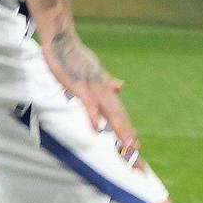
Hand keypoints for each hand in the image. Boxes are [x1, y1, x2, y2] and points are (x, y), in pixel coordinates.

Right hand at [41, 28, 136, 157]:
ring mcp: (93, 88)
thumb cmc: (76, 57)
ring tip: (129, 148)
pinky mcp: (79, 85)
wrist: (64, 40)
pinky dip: (94, 115)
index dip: (129, 134)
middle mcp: (104, 91)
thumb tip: (122, 86)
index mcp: (106, 91)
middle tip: (138, 162)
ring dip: (120, 131)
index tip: (137, 154)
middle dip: (129, 141)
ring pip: (110, 113)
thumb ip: (108, 82)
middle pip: (121, 119)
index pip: (121, 116)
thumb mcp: (96, 72)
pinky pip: (88, 103)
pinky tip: (98, 129)